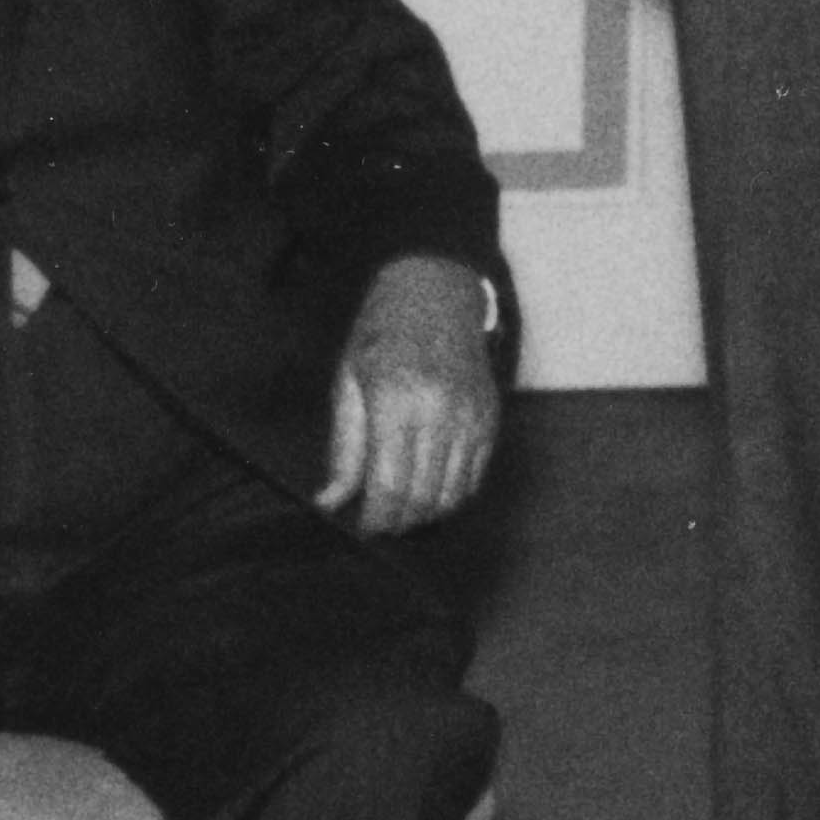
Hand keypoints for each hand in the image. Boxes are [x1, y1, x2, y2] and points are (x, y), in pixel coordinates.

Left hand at [317, 257, 501, 534]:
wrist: (436, 292)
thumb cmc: (383, 334)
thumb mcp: (348, 382)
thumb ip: (344, 448)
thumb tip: (330, 501)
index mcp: (395, 398)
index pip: (390, 484)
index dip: (377, 518)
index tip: (365, 527)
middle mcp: (439, 410)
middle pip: (422, 497)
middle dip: (400, 522)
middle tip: (381, 525)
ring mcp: (470, 416)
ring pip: (452, 495)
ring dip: (426, 514)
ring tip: (403, 511)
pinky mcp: (490, 419)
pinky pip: (474, 479)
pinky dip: (452, 496)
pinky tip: (430, 491)